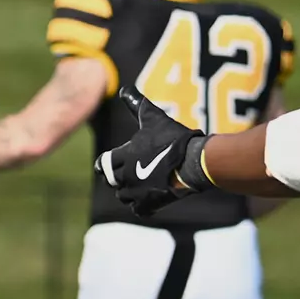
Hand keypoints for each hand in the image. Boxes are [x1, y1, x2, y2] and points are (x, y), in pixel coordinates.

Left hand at [94, 87, 212, 216]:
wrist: (196, 161)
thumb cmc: (174, 138)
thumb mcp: (153, 117)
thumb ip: (137, 104)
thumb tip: (124, 89)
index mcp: (124, 155)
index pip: (102, 164)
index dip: (106, 163)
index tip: (110, 163)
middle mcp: (127, 175)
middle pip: (112, 181)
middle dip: (118, 177)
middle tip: (130, 172)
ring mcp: (138, 191)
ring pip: (123, 196)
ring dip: (128, 191)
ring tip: (140, 184)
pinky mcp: (151, 203)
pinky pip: (138, 209)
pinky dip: (141, 206)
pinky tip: (149, 197)